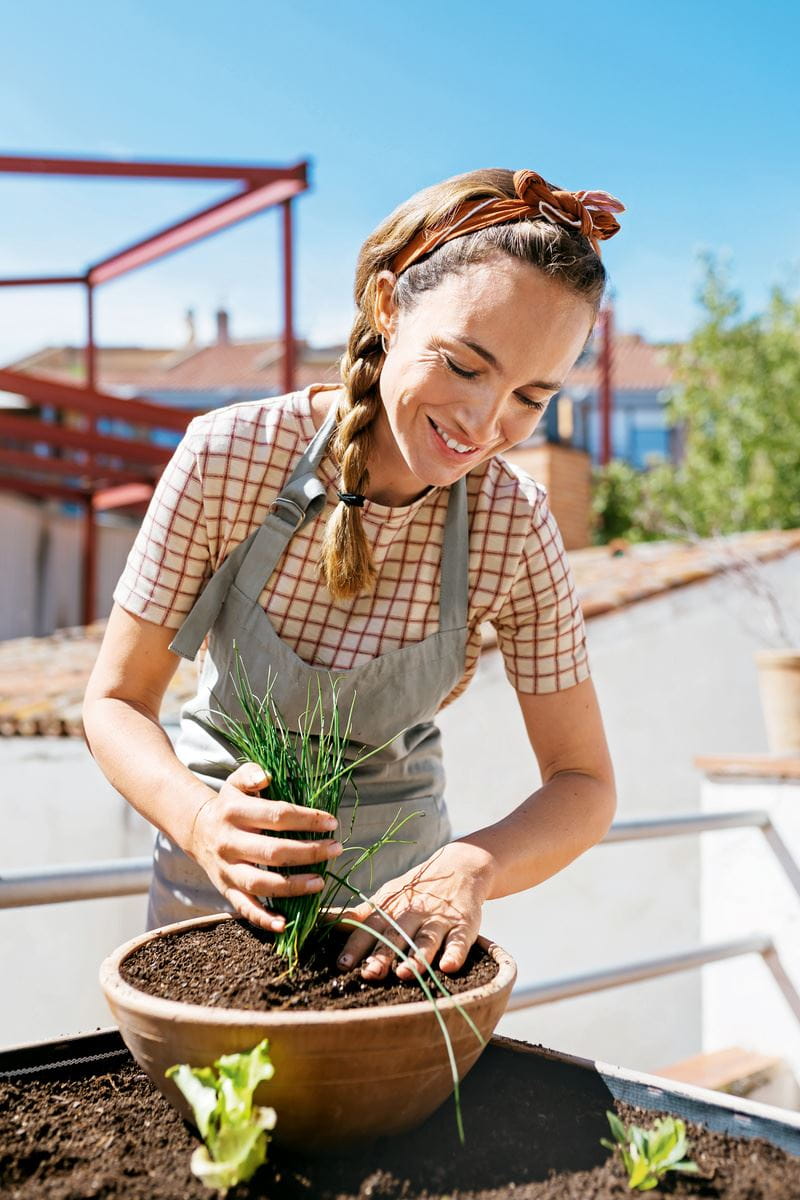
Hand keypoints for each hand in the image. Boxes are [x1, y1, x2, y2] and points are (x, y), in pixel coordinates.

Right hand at [188, 761, 342, 932]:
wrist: (197, 830)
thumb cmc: (229, 804)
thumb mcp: (235, 782)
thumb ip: (250, 774)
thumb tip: (266, 777)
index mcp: (234, 813)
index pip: (277, 816)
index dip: (307, 819)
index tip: (331, 822)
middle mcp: (229, 842)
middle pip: (273, 852)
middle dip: (308, 852)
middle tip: (335, 849)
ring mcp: (226, 869)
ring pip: (260, 883)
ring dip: (293, 885)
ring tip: (320, 881)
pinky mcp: (226, 889)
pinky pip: (244, 908)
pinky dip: (264, 919)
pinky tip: (286, 924)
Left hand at [335, 841, 495, 980]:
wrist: (460, 867)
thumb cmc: (415, 891)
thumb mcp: (386, 898)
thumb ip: (357, 915)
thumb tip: (320, 918)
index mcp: (391, 910)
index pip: (370, 928)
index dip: (357, 946)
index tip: (343, 964)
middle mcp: (413, 914)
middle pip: (396, 936)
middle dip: (382, 955)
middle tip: (370, 973)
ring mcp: (438, 920)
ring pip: (426, 940)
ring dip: (416, 957)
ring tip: (405, 973)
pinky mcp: (463, 925)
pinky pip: (460, 940)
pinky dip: (455, 953)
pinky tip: (448, 966)